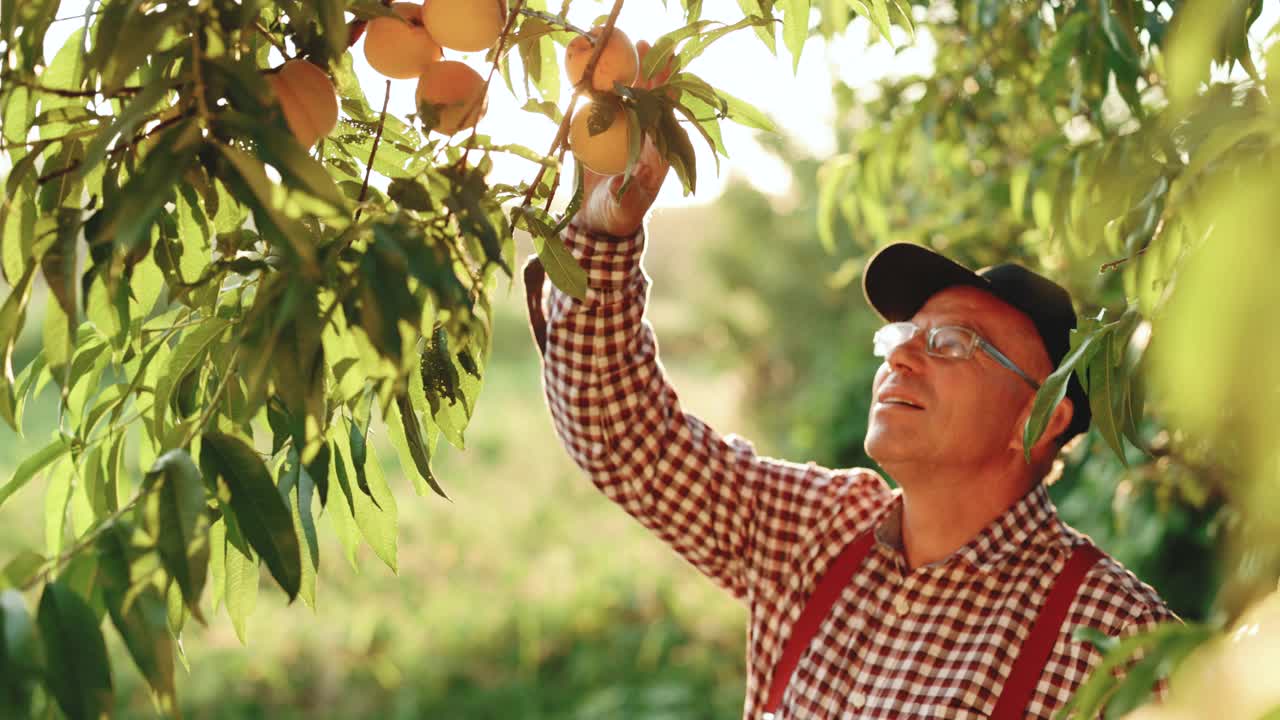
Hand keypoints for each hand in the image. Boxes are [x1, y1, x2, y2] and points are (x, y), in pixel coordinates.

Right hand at [572, 40, 673, 236]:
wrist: (598, 221)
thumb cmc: (617, 217)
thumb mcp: (626, 209)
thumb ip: (633, 194)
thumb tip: (640, 174)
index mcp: (656, 154)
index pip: (665, 120)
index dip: (667, 96)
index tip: (669, 75)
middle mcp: (644, 139)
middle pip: (650, 100)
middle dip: (652, 72)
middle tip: (648, 44)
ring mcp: (625, 135)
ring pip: (630, 98)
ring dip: (631, 71)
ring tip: (632, 43)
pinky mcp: (605, 135)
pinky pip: (605, 106)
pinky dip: (603, 87)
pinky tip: (600, 67)